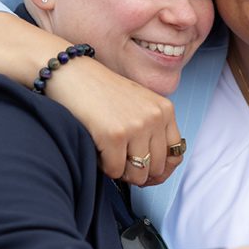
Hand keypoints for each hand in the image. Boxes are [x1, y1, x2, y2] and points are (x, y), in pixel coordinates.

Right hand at [44, 58, 187, 184]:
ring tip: (109, 157)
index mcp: (165, 110)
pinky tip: (98, 151)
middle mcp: (155, 117)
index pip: (176, 153)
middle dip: (139, 173)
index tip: (148, 174)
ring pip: (138, 173)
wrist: (72, 74)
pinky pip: (115, 170)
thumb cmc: (101, 93)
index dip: (162, 170)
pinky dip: (104, 167)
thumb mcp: (139, 105)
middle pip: (158, 168)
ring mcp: (136, 126)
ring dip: (122, 173)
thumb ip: (153, 130)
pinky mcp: (114, 135)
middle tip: (122, 166)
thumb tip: (157, 173)